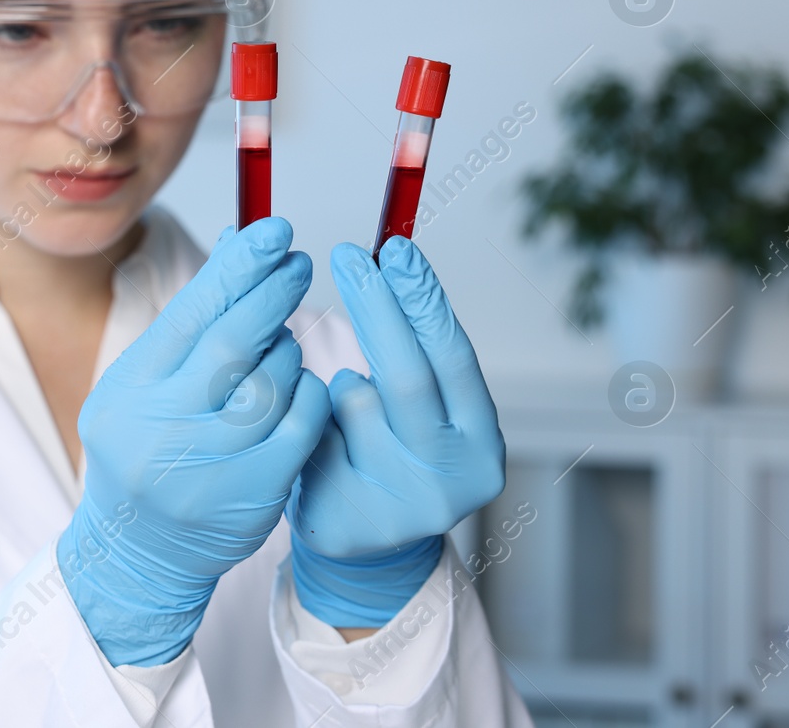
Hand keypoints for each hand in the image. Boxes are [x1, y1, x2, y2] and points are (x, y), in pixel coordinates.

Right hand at [60, 219, 332, 665]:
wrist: (138, 549)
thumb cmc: (145, 446)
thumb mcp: (144, 382)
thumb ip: (188, 324)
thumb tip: (236, 245)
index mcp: (131, 389)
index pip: (191, 313)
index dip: (238, 267)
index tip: (273, 232)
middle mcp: (164, 426)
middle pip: (232, 343)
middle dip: (272, 293)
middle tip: (298, 261)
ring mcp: (208, 464)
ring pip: (271, 384)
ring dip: (287, 349)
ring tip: (284, 339)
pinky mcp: (252, 494)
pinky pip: (299, 428)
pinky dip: (309, 395)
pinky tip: (303, 384)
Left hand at [287, 236, 504, 626]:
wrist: (361, 542)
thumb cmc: (385, 449)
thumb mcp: (411, 403)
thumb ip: (407, 343)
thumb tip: (380, 251)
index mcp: (480, 441)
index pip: (453, 357)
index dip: (423, 299)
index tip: (394, 246)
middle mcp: (454, 477)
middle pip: (406, 378)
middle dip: (374, 307)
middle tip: (346, 255)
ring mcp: (403, 506)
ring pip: (353, 405)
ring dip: (338, 383)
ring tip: (343, 396)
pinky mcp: (350, 522)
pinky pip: (312, 436)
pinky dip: (308, 418)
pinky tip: (313, 435)